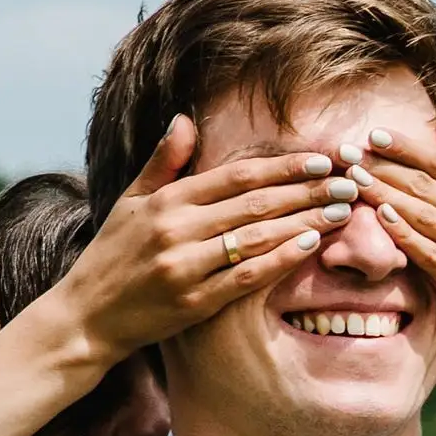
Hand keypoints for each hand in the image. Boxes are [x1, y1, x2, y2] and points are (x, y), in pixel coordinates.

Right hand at [54, 116, 362, 365]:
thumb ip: (163, 162)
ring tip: (342, 211)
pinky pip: (246, 277)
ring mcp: (185, 267)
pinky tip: (310, 245)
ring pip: (256, 237)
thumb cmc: (112, 255)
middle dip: (308, 190)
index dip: (283, 166)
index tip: (323, 159)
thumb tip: (185, 118)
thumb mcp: (131, 201)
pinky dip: (280, 259)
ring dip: (304, 221)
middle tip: (350, 182)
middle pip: (255, 203)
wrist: (86, 317)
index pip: (236, 175)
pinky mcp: (193, 303)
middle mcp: (176, 229)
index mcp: (166, 200)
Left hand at [346, 119, 435, 373]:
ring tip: (353, 180)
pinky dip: (406, 234)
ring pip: (425, 216)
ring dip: (387, 195)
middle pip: (427, 186)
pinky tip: (381, 218)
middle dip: (384, 168)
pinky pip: (431, 254)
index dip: (406, 147)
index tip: (372, 133)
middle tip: (347, 154)